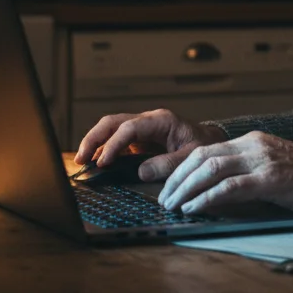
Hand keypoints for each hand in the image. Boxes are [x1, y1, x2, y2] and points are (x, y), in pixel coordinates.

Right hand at [73, 109, 227, 181]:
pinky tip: (97, 162)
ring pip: (111, 128)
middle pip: (113, 122)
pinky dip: (104, 148)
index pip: (129, 128)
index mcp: (161, 120)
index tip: (103, 163)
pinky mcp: (140, 138)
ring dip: (95, 142)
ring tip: (82, 161)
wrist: (212, 142)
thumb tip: (141, 173)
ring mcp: (143, 127)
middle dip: (94, 138)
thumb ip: (170, 164)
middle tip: (80, 159)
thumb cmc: (205, 147)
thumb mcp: (193, 157)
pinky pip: (117, 139)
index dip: (114, 145)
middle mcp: (149, 120)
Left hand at [157, 131, 292, 215]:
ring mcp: (264, 161)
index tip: (163, 181)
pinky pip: (231, 187)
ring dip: (186, 188)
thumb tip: (214, 193)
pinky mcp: (273, 179)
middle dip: (176, 178)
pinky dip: (208, 198)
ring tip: (172, 205)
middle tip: (162, 198)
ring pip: (212, 169)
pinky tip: (194, 208)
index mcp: (253, 142)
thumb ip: (246, 174)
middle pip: (202, 156)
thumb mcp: (273, 169)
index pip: (206, 149)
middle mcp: (255, 146)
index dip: (179, 166)